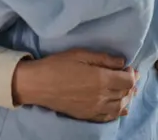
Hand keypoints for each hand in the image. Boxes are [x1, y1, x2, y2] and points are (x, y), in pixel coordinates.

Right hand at [12, 49, 136, 121]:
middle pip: (125, 93)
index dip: (131, 73)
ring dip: (126, 98)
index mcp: (101, 79)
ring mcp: (95, 108)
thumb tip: (121, 62)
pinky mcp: (88, 115)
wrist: (39, 84)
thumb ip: (102, 58)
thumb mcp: (79, 54)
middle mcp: (102, 96)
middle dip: (130, 84)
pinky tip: (118, 106)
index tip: (127, 66)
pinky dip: (118, 111)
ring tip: (124, 90)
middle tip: (128, 76)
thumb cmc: (57, 65)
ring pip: (120, 106)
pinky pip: (109, 117)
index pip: (127, 80)